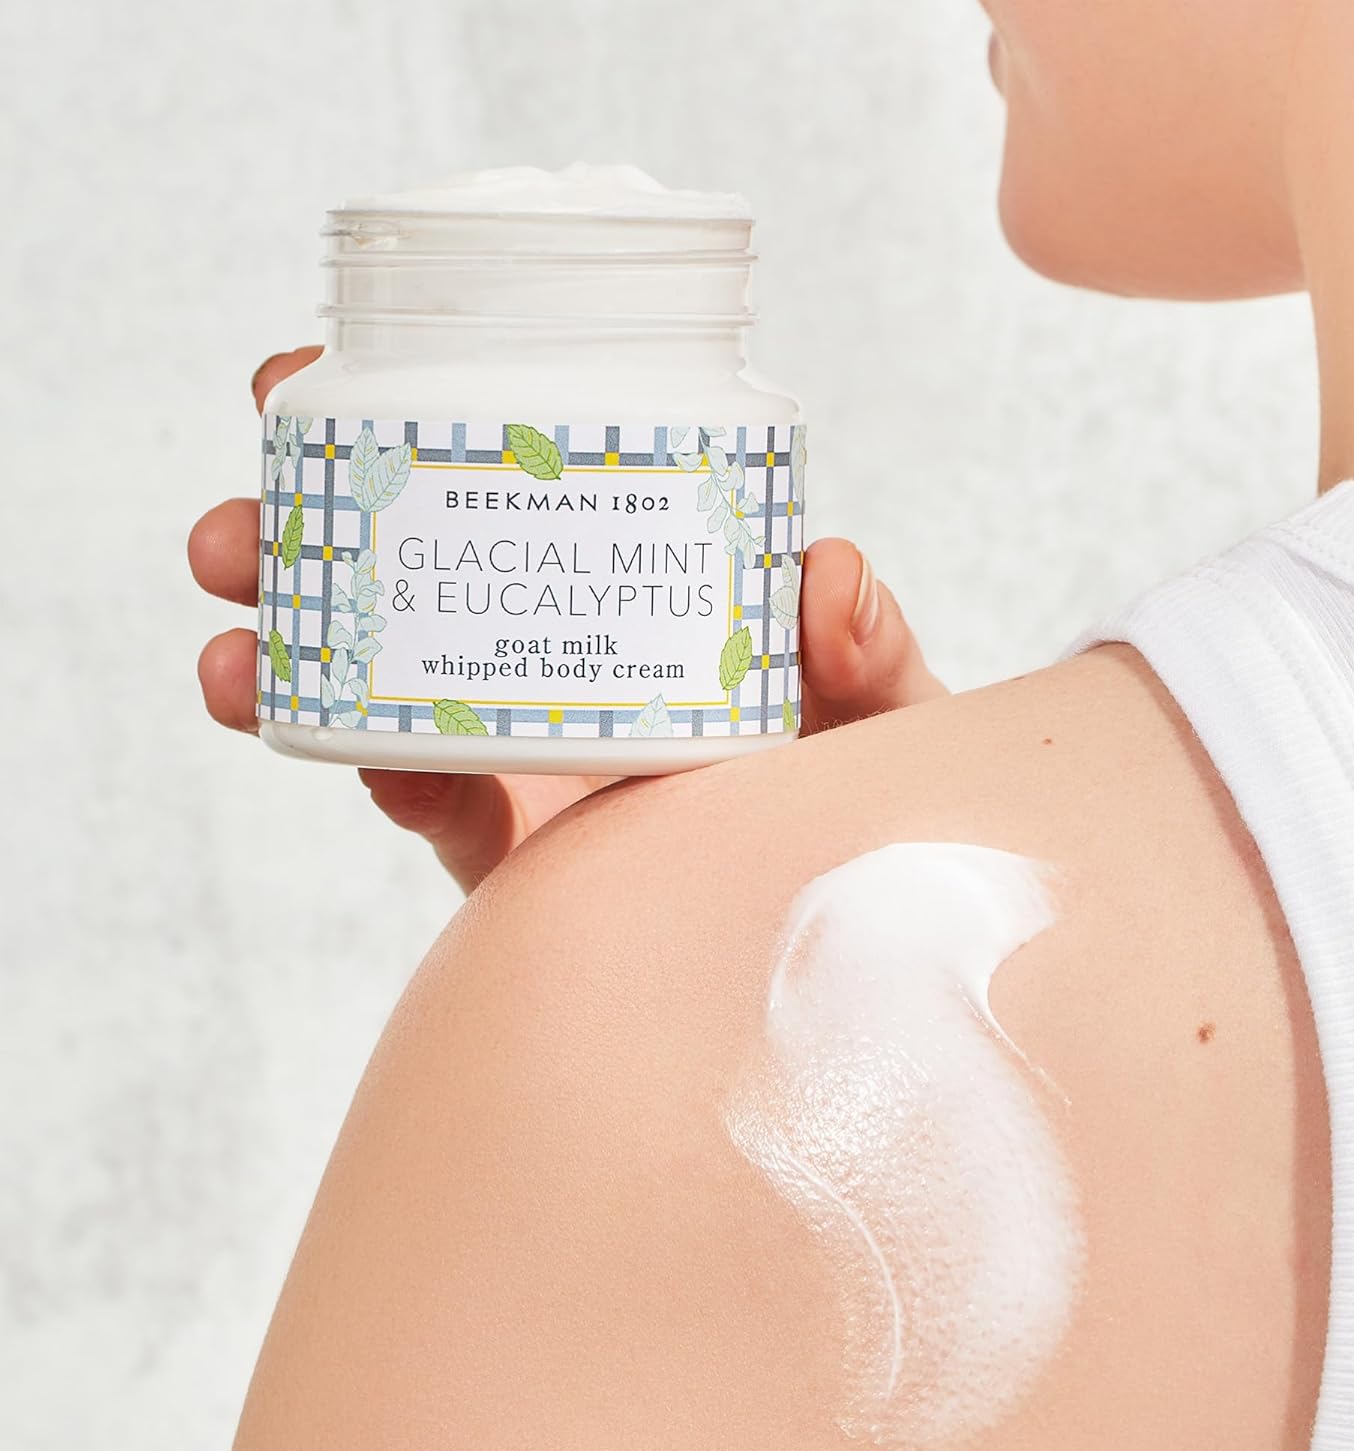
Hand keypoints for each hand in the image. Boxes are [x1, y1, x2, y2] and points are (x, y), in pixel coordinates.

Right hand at [189, 347, 946, 891]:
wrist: (832, 925)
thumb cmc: (861, 792)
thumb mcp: (877, 713)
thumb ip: (869, 655)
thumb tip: (828, 569)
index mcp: (620, 577)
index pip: (506, 477)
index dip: (405, 419)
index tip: (318, 379)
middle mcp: (556, 644)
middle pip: (408, 570)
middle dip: (299, 538)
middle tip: (235, 528)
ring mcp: (521, 742)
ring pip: (381, 683)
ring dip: (288, 657)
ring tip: (231, 656)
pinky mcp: (510, 849)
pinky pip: (429, 806)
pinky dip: (383, 775)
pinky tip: (357, 755)